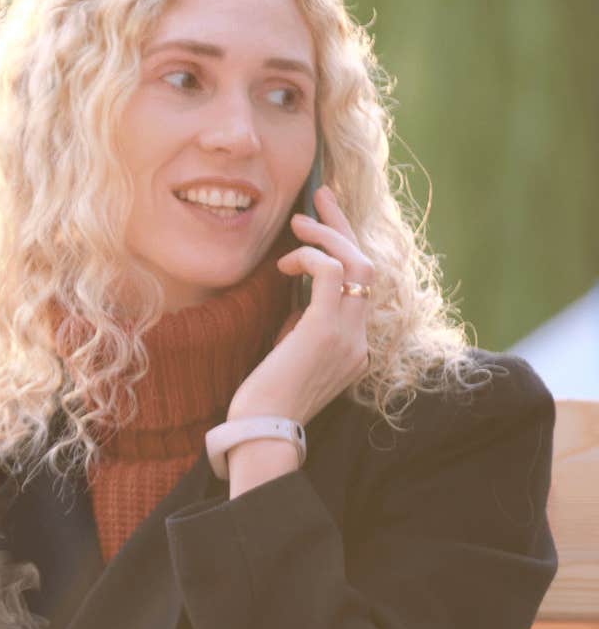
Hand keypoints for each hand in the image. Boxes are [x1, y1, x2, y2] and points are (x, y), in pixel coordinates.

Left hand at [225, 187, 372, 492]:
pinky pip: (332, 274)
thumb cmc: (264, 399)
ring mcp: (349, 336)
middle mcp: (360, 339)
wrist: (261, 431)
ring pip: (357, 265)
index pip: (361, 286)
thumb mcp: (290, 354)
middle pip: (367, 267)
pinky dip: (311, 258)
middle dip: (343, 227)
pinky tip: (285, 262)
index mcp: (355, 347)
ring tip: (298, 224)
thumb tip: (297, 298)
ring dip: (328, 237)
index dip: (345, 250)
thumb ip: (302, 327)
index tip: (321, 225)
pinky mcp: (325, 331)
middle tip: (321, 196)